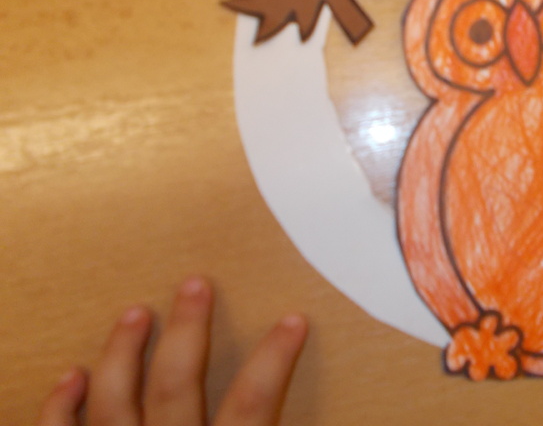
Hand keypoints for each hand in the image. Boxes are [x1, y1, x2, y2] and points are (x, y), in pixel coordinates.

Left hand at [37, 277, 307, 425]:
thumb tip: (327, 416)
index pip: (255, 402)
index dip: (275, 357)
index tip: (294, 319)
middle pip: (177, 385)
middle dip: (188, 330)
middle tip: (196, 284)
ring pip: (113, 402)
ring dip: (123, 353)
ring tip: (134, 313)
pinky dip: (61, 408)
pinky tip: (71, 379)